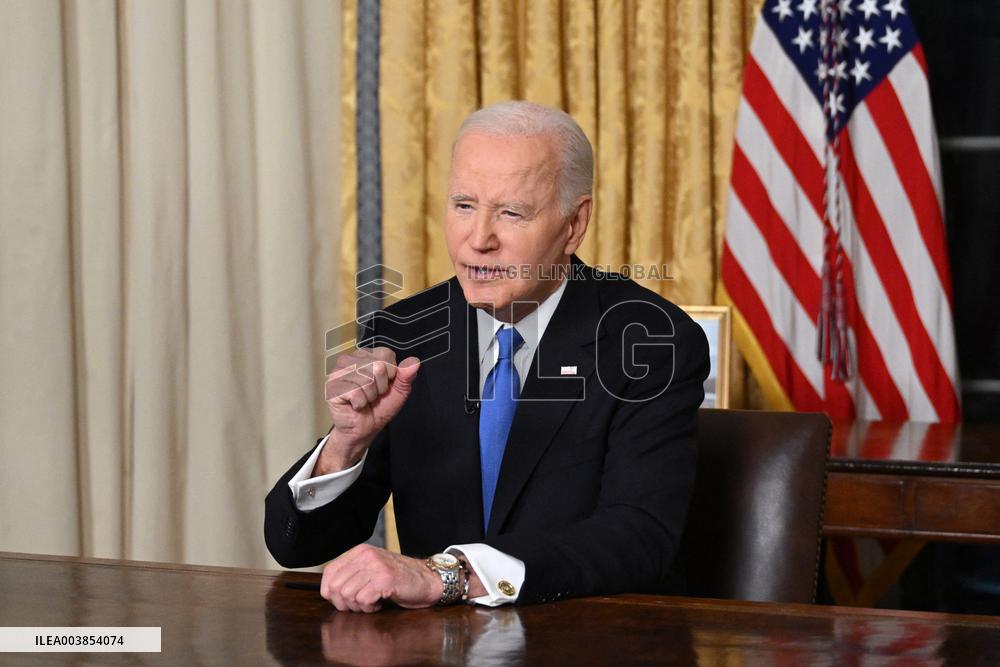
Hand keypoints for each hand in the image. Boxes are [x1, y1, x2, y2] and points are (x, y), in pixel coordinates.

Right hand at [318, 348, 419, 473]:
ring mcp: (339, 371)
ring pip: (366, 379)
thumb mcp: (399, 392)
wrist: (364, 429)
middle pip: (377, 366)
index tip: (385, 385)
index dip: (391, 373)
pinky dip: (360, 403)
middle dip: (380, 386)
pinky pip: (355, 392)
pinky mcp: (331, 386)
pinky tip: (355, 404)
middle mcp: (351, 359)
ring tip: (364, 399)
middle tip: (373, 395)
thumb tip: (414, 362)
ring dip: (370, 396)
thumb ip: (406, 376)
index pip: (386, 354)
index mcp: (368, 355)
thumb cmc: (379, 408)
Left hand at [320, 544, 440, 612]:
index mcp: (359, 552)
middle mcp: (366, 555)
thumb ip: (352, 576)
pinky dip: (370, 608)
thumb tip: (328, 592)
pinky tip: (379, 603)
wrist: (428, 580)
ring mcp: (376, 566)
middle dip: (345, 603)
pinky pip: (363, 600)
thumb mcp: (371, 571)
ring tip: (372, 603)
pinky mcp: (385, 578)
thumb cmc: (399, 580)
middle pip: (336, 587)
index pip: (329, 573)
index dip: (330, 593)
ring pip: (347, 594)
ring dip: (358, 606)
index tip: (344, 601)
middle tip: (360, 605)